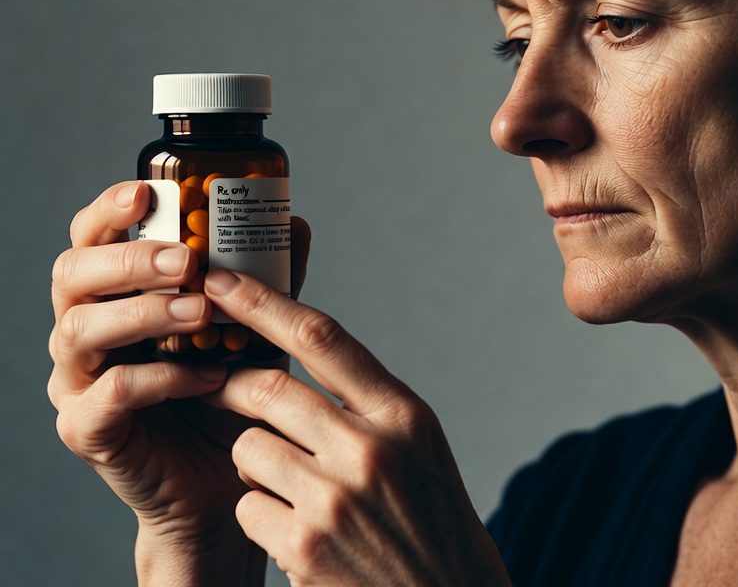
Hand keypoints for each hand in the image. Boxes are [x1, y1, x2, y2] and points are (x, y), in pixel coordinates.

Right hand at [47, 181, 309, 584]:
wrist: (227, 473)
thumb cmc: (234, 387)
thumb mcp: (253, 323)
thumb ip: (266, 275)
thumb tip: (294, 221)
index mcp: (115, 293)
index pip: (90, 237)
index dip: (108, 209)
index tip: (145, 192)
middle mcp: (84, 329)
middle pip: (71, 274)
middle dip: (128, 259)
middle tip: (188, 260)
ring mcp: (78, 380)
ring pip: (81, 329)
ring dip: (145, 312)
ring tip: (202, 311)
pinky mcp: (87, 429)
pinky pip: (110, 393)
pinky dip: (159, 377)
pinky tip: (206, 374)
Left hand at [202, 268, 510, 586]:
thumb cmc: (427, 517)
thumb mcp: (417, 445)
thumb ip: (367, 400)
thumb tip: (301, 348)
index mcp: (402, 413)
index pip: (324, 336)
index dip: (265, 302)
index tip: (225, 277)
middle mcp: (370, 448)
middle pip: (270, 389)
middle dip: (234, 387)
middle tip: (221, 389)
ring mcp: (335, 500)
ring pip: (248, 449)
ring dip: (254, 463)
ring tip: (291, 488)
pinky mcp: (304, 549)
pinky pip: (247, 507)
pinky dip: (260, 515)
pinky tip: (295, 533)